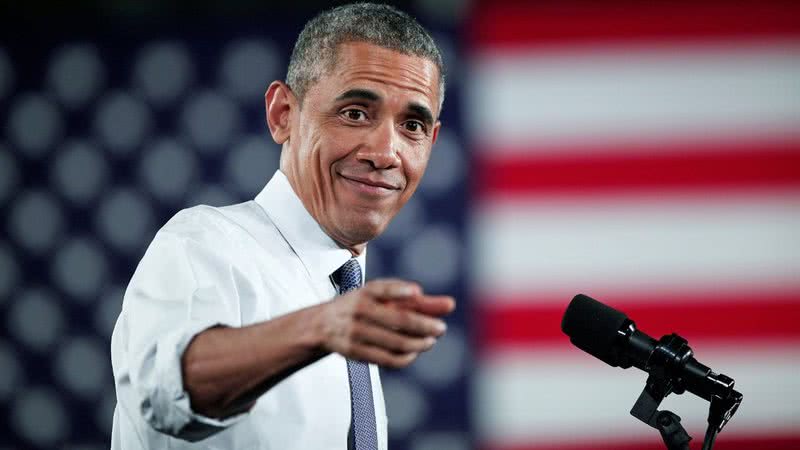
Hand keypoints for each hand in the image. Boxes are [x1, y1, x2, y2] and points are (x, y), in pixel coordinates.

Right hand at [316, 279, 454, 367]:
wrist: (322, 324)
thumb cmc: (361, 306)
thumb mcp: (384, 298)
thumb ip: (417, 302)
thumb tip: (449, 305)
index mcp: (366, 292)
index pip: (383, 288)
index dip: (399, 290)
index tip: (416, 292)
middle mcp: (359, 309)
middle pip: (397, 319)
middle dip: (423, 324)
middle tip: (441, 328)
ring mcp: (356, 332)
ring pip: (394, 341)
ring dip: (418, 343)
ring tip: (431, 341)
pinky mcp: (355, 351)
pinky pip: (385, 358)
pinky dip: (404, 357)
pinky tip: (414, 352)